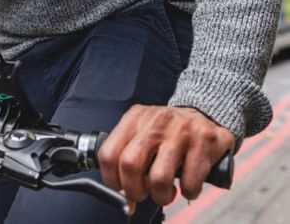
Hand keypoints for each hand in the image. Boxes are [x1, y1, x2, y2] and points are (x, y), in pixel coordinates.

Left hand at [98, 105, 234, 206]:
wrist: (204, 114)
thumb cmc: (169, 131)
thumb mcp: (144, 133)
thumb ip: (130, 160)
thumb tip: (124, 199)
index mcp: (135, 118)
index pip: (108, 153)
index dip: (111, 180)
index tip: (120, 188)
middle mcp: (155, 121)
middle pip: (129, 165)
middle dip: (134, 190)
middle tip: (143, 193)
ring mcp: (179, 131)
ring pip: (158, 178)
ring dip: (161, 196)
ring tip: (166, 191)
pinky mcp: (203, 142)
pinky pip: (189, 183)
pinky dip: (188, 192)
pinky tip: (188, 183)